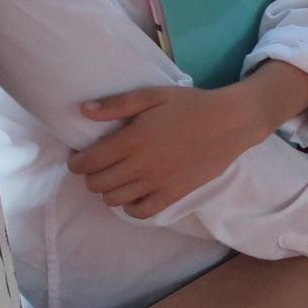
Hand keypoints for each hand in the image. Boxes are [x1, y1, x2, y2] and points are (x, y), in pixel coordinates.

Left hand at [69, 84, 271, 218]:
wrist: (231, 122)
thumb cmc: (191, 105)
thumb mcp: (155, 95)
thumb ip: (118, 104)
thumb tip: (83, 111)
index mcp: (132, 140)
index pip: (87, 163)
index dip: (76, 161)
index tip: (81, 154)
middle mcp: (140, 166)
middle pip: (96, 185)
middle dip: (90, 175)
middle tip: (101, 164)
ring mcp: (156, 183)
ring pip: (113, 200)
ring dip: (108, 190)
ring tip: (118, 177)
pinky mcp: (173, 194)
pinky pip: (140, 212)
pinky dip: (130, 206)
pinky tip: (135, 192)